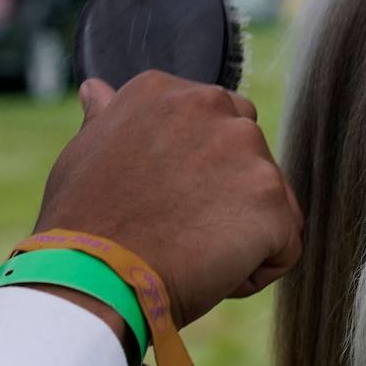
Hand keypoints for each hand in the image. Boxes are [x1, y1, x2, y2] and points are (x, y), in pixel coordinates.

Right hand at [33, 72, 303, 328]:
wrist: (91, 275)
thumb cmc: (81, 224)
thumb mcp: (84, 153)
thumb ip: (109, 118)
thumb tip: (99, 89)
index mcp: (168, 91)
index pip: (215, 126)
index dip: (195, 176)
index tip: (160, 201)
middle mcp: (212, 105)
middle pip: (251, 158)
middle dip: (227, 200)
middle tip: (177, 232)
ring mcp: (247, 150)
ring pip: (270, 205)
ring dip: (239, 237)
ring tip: (187, 255)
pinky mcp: (272, 201)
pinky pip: (283, 248)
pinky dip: (254, 272)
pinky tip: (210, 275)